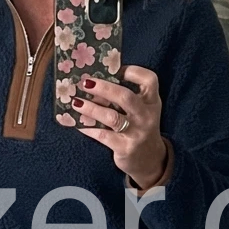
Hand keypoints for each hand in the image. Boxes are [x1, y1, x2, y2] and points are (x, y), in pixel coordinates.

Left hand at [72, 66, 167, 189]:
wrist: (149, 160)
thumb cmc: (139, 128)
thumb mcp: (141, 110)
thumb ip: (125, 97)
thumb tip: (94, 81)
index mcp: (152, 101)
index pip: (149, 80)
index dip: (133, 71)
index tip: (115, 69)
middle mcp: (147, 116)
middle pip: (126, 97)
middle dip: (104, 88)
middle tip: (85, 83)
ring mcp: (137, 133)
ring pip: (112, 117)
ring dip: (91, 108)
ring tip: (75, 102)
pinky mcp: (126, 148)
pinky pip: (103, 135)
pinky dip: (88, 128)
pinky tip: (78, 123)